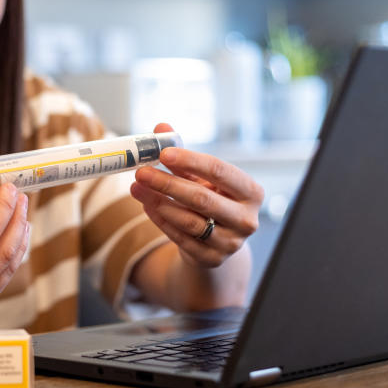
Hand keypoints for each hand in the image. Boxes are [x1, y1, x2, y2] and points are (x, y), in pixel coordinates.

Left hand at [131, 123, 263, 268]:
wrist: (215, 242)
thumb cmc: (210, 199)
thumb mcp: (201, 177)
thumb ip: (183, 155)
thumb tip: (161, 127)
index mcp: (251, 192)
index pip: (220, 171)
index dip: (190, 161)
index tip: (163, 153)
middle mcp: (246, 219)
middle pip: (202, 198)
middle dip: (167, 183)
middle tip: (141, 172)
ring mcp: (230, 242)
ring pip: (189, 221)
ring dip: (159, 202)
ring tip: (137, 188)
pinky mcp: (212, 259)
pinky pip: (181, 238)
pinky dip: (160, 221)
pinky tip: (147, 205)